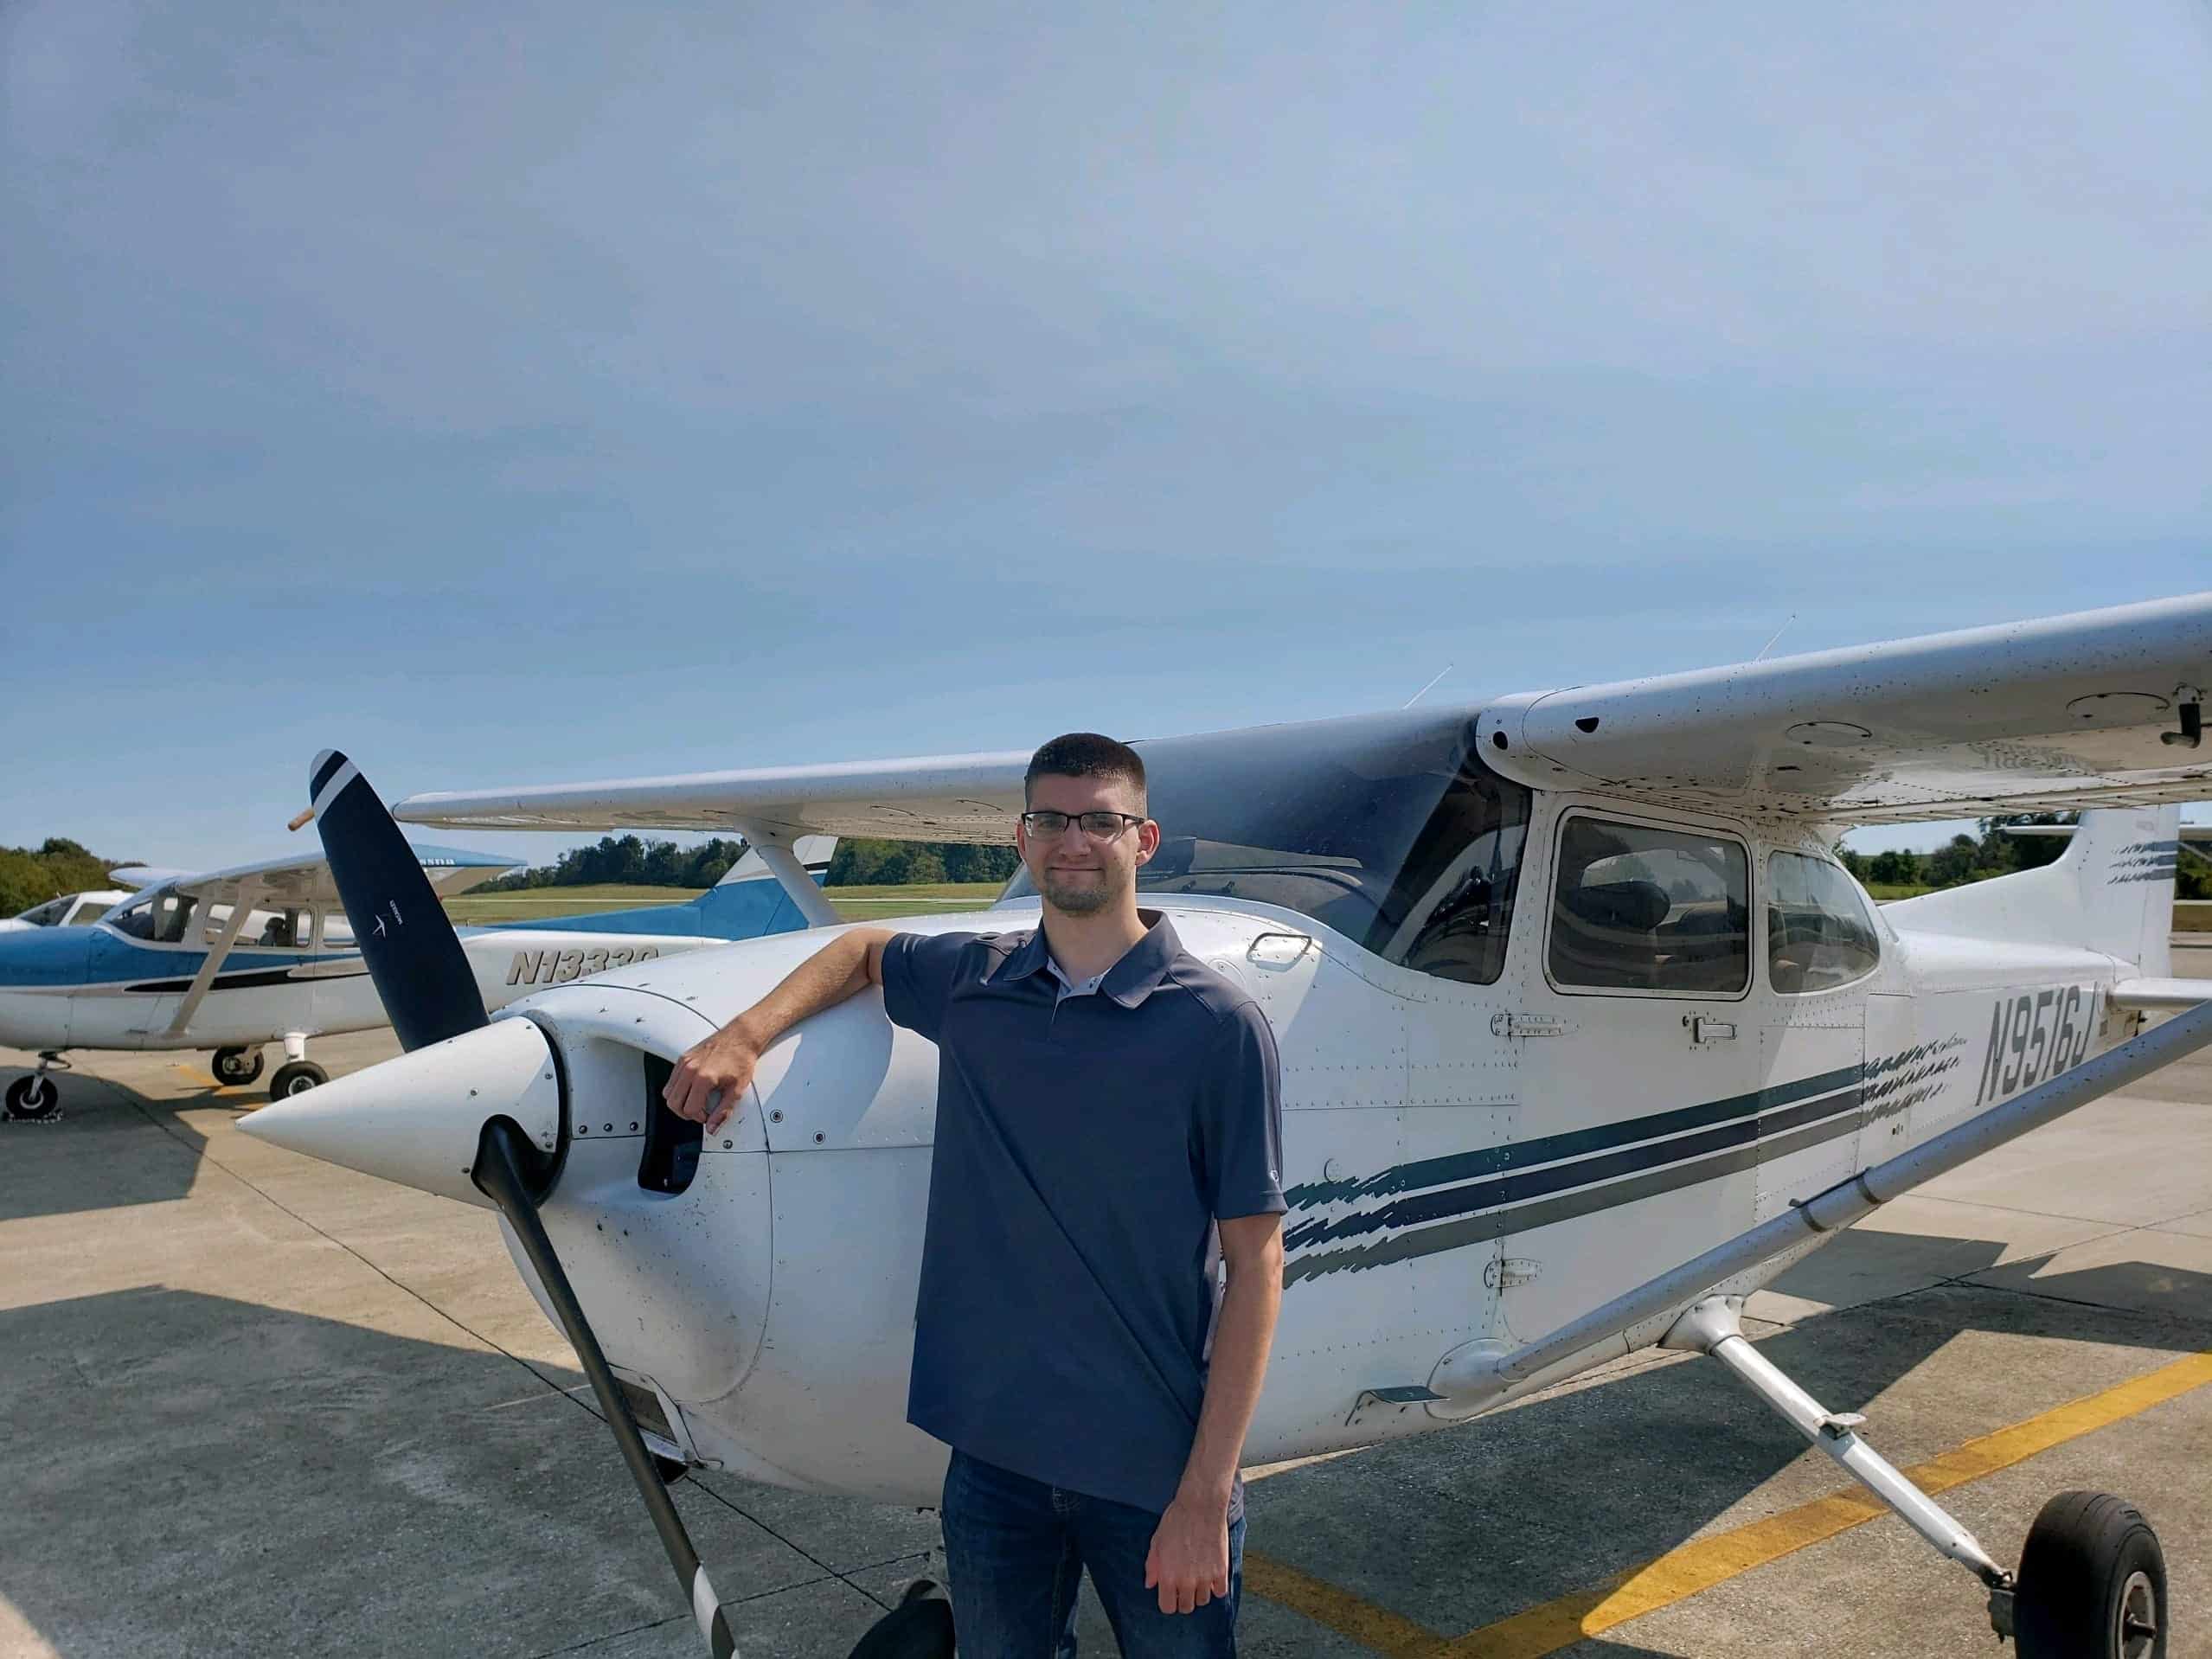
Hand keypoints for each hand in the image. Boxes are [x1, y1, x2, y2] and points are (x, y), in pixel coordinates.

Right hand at [663, 1027, 759, 1133]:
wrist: (741, 1037)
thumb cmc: (740, 1058)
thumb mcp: (737, 1089)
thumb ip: (724, 1111)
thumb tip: (713, 1127)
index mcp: (704, 1078)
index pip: (690, 1108)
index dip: (699, 1118)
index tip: (707, 1116)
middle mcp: (690, 1069)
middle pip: (673, 1103)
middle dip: (685, 1113)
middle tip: (699, 1113)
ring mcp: (684, 1062)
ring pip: (668, 1092)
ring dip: (679, 1102)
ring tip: (694, 1102)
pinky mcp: (683, 1058)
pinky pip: (671, 1080)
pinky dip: (677, 1090)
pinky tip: (692, 1090)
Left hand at [1144, 1492, 1228, 1614]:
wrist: (1201, 1506)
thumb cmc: (1176, 1521)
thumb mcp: (1157, 1542)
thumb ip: (1152, 1566)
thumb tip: (1151, 1584)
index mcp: (1168, 1576)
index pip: (1168, 1607)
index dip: (1168, 1601)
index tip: (1171, 1593)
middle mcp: (1187, 1581)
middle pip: (1186, 1607)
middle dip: (1183, 1599)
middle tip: (1184, 1584)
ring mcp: (1205, 1577)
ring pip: (1203, 1601)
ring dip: (1199, 1592)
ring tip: (1198, 1576)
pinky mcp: (1221, 1571)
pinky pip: (1220, 1592)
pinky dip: (1216, 1587)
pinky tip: (1211, 1575)